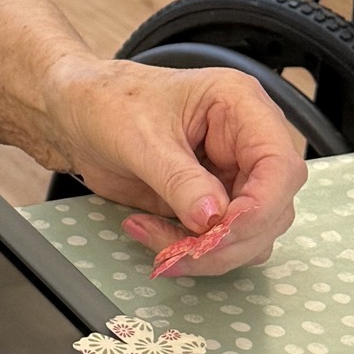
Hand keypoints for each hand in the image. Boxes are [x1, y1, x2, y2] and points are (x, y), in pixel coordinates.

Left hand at [46, 56, 305, 273]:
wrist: (72, 113)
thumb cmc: (105, 102)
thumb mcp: (139, 138)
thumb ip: (179, 179)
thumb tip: (214, 220)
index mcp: (240, 105)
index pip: (280, 164)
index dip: (260, 206)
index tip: (223, 231)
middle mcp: (246, 142)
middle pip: (271, 209)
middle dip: (227, 239)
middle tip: (180, 250)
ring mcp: (232, 175)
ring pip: (250, 235)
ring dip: (205, 250)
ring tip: (149, 234)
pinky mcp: (212, 203)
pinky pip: (219, 242)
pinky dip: (188, 250)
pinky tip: (146, 231)